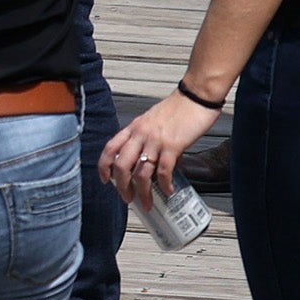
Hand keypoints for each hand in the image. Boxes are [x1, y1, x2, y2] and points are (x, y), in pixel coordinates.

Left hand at [98, 90, 222, 208]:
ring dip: (143, 192)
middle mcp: (140, 134)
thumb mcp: (152, 120)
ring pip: (141, 172)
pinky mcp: (173, 145)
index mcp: (134, 127)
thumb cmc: (177, 108)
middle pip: (121, 165)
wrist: (195, 96)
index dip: (104, 166)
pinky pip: (164, 170)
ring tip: (147, 203)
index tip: (105, 180)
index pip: (110, 148)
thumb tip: (147, 157)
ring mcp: (155, 140)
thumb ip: (146, 137)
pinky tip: (168, 191)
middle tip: (127, 199)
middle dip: (122, 186)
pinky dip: (164, 184)